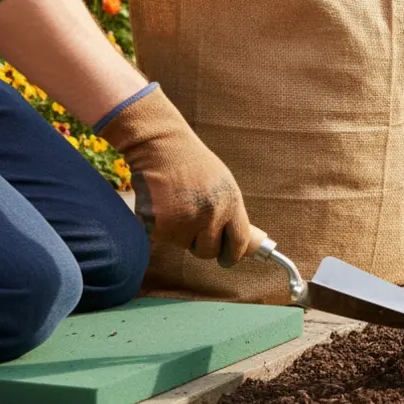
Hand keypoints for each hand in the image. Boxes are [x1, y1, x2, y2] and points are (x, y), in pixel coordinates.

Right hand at [98, 85, 254, 267]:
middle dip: (201, 245)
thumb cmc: (193, 163)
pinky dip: (159, 228)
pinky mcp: (159, 223)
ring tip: (176, 205)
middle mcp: (211, 214)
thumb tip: (245, 243)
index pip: (239, 242)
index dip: (233, 254)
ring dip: (179, 234)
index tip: (228, 259)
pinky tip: (160, 205)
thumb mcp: (224, 184)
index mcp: (231, 203)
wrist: (162, 144)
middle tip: (192, 226)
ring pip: (183, 245)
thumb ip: (231, 212)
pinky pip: (161, 239)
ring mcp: (185, 220)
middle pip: (209, 252)